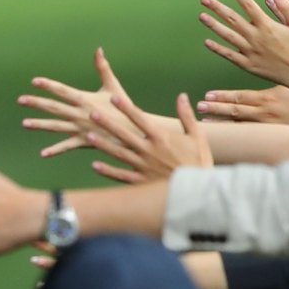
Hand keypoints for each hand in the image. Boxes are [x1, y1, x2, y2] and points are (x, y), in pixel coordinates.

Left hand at [19, 48, 142, 157]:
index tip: (34, 81)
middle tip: (20, 100)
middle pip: (54, 107)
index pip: (62, 90)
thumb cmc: (124, 107)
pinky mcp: (85, 141)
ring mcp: (81, 128)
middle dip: (36, 102)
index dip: (48, 85)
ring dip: (39, 124)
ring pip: (56, 126)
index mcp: (85, 99)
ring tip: (24, 123)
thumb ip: (103, 68)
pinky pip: (67, 146)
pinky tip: (43, 153)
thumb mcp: (113, 86)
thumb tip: (98, 49)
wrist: (135, 131)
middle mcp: (80, 113)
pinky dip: (55, 150)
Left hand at [85, 92, 211, 183]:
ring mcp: (143, 167)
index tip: (113, 98)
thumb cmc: (199, 163)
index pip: (140, 119)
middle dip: (107, 123)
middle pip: (124, 134)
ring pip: (119, 154)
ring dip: (103, 145)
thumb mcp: (197, 136)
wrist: (198, 192)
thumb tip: (181, 96)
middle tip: (92, 113)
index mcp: (161, 138)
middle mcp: (149, 151)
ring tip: (89, 136)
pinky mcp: (141, 182)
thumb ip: (186, 116)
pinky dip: (108, 171)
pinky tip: (95, 165)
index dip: (126, 107)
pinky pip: (121, 176)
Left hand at [196, 83, 288, 133]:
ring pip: (241, 124)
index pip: (241, 99)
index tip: (207, 96)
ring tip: (204, 121)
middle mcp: (267, 113)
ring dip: (221, 122)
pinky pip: (251, 131)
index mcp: (272, 98)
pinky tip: (225, 131)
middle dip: (215, 110)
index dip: (223, 98)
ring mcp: (270, 125)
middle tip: (198, 108)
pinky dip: (236, 129)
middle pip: (235, 112)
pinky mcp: (276, 132)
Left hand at [200, 0, 288, 89]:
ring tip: (202, 16)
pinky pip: (229, 55)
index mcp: (267, 26)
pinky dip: (218, 49)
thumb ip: (287, 8)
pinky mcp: (248, 65)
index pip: (248, 4)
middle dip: (217, 8)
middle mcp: (255, 37)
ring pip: (227, 36)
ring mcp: (249, 52)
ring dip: (213, 25)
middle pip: (232, 19)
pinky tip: (207, 42)